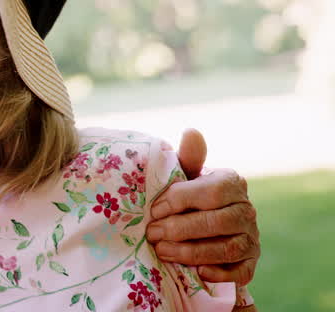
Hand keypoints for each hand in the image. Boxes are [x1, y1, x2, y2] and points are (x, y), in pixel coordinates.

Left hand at [146, 129, 259, 284]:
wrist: (205, 231)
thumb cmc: (190, 197)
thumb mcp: (186, 177)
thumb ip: (187, 159)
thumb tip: (191, 132)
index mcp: (232, 183)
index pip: (211, 191)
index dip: (180, 201)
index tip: (154, 210)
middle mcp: (246, 210)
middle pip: (216, 221)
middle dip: (180, 229)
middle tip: (152, 234)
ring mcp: (252, 238)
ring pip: (226, 248)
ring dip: (191, 252)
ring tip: (162, 252)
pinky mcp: (250, 263)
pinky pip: (240, 271)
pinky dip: (219, 273)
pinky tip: (198, 272)